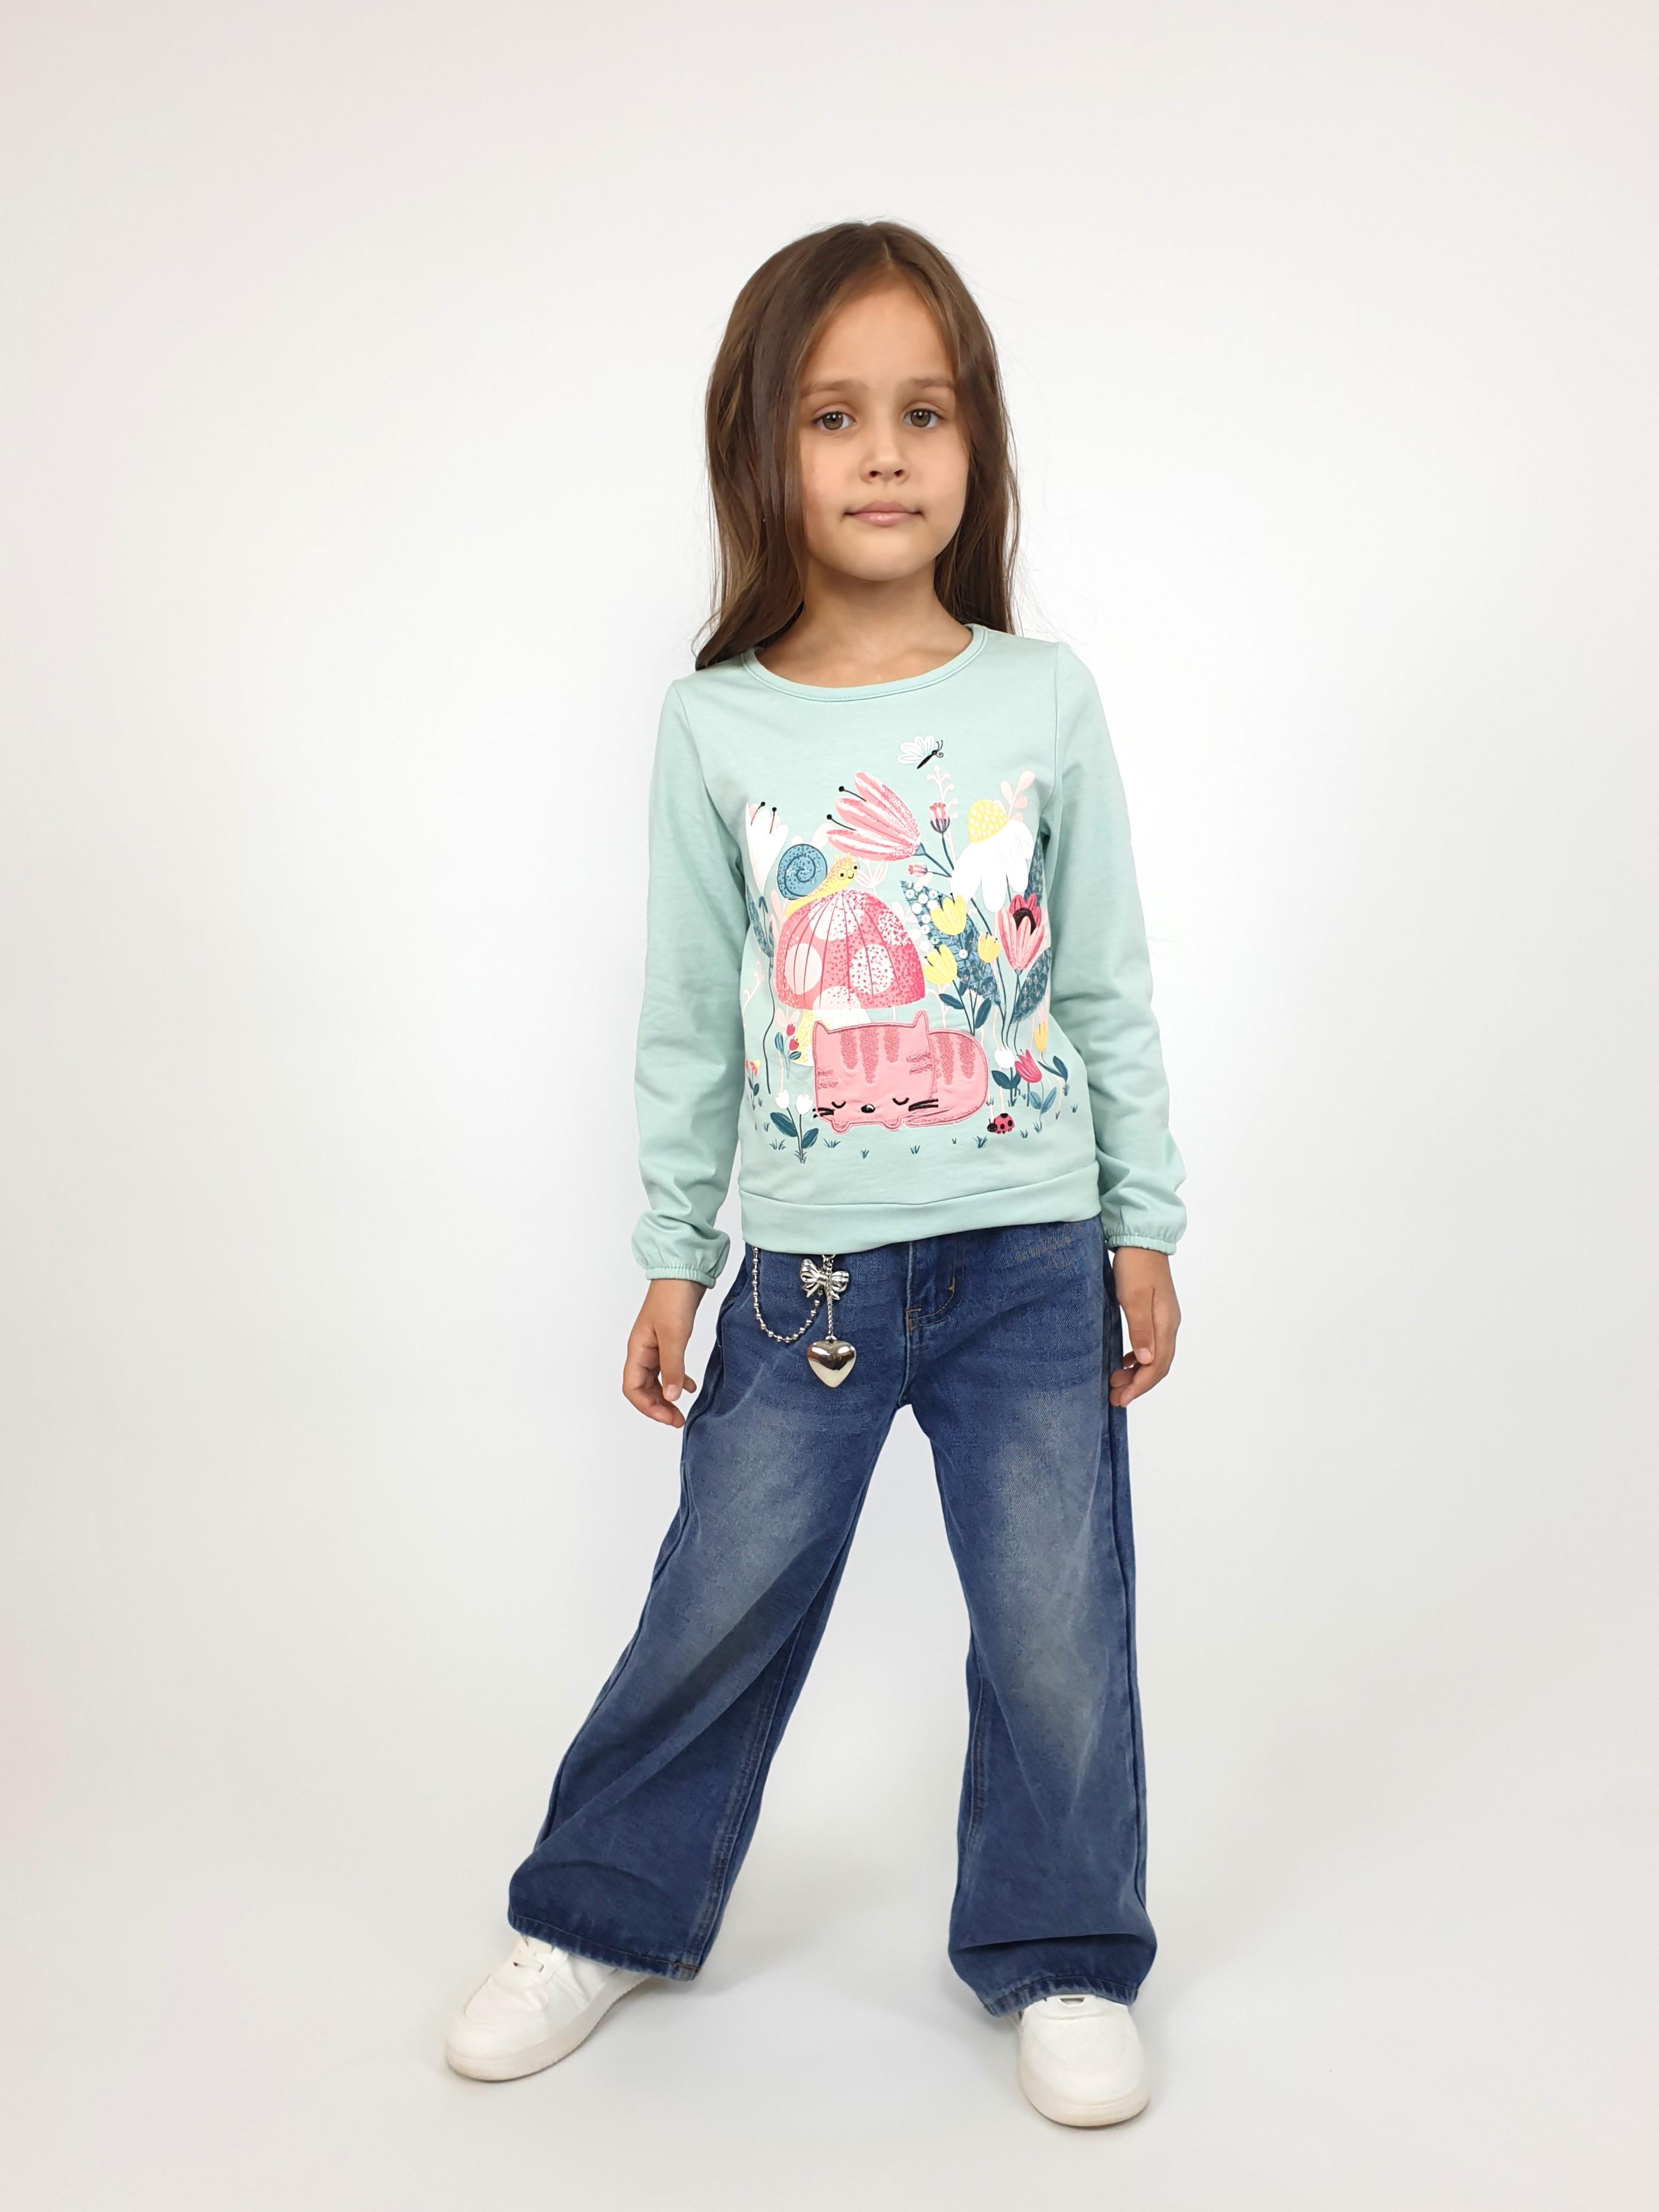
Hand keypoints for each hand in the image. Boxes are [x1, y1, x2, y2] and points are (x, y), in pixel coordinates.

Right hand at [623, 1279, 706, 1426]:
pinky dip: (676, 1380)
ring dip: (666, 1396)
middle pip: (642, 1388)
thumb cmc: (673, 1299)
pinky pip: (667, 1368)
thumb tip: (670, 1398)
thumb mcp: (674, 1336)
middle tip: (677, 1420)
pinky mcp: (668, 1340)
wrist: (683, 1272)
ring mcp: (655, 1345)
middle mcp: (642, 1350)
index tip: (669, 1417)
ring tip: (682, 1409)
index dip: (648, 1407)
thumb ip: (672, 1368)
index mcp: (637, 1350)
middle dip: (657, 1406)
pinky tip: (690, 1385)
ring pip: (655, 1380)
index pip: (633, 1388)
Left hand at [1108, 1247, 1180, 1408]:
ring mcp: (1164, 1318)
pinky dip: (1138, 1358)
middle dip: (1138, 1385)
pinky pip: (1151, 1344)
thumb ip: (1140, 1330)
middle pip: (1159, 1365)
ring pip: (1155, 1356)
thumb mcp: (1133, 1298)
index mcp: (1166, 1324)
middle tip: (1115, 1398)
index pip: (1158, 1366)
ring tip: (1116, 1383)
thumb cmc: (1135, 1265)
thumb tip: (1146, 1361)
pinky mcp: (1156, 1312)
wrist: (1141, 1239)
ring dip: (1137, 1373)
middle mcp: (1169, 1324)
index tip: (1122, 1399)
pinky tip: (1124, 1361)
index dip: (1141, 1386)